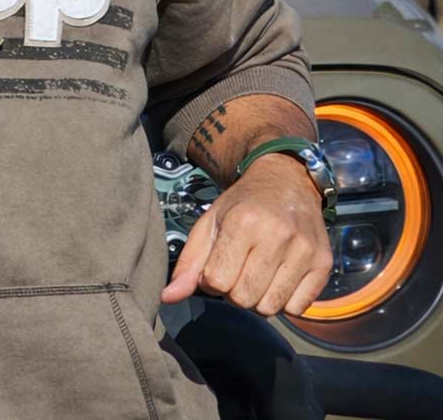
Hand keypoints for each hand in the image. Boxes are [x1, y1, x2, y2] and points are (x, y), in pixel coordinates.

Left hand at [160, 153, 332, 315]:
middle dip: (234, 291)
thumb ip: (189, 261)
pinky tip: (279, 277)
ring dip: (258, 298)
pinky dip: (284, 301)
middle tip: (238, 268)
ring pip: (270, 307)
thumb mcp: (210, 222)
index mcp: (242, 222)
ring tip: (258, 272)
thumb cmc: (243, 204)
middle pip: (243, 298)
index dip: (211, 279)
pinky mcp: (324, 264)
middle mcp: (277, 235)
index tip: (218, 262)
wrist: (287, 182)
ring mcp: (304, 251)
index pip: (217, 281)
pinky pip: (297, 309)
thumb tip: (168, 297)